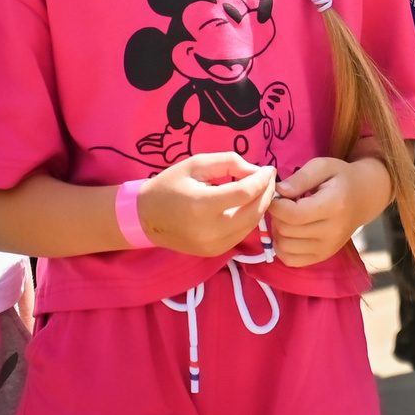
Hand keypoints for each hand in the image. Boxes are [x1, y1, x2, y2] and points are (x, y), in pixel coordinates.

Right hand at [135, 152, 275, 256]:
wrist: (145, 217)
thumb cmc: (170, 185)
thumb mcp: (197, 163)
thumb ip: (229, 162)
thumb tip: (256, 171)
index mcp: (202, 205)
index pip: (244, 193)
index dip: (262, 179)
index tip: (269, 168)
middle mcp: (209, 230)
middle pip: (253, 212)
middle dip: (266, 193)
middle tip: (269, 178)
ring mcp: (212, 245)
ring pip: (251, 225)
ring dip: (261, 206)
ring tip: (261, 189)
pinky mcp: (214, 252)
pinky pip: (241, 234)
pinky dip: (250, 219)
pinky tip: (248, 205)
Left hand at [267, 155, 392, 267]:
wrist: (365, 198)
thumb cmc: (341, 178)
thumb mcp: (324, 166)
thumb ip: (301, 177)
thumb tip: (279, 191)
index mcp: (334, 206)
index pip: (292, 214)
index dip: (276, 205)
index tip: (276, 195)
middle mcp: (332, 232)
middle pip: (286, 230)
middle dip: (277, 216)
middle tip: (283, 204)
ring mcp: (328, 248)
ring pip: (285, 247)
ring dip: (278, 231)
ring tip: (287, 217)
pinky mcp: (323, 256)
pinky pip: (291, 260)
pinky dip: (283, 247)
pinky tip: (289, 232)